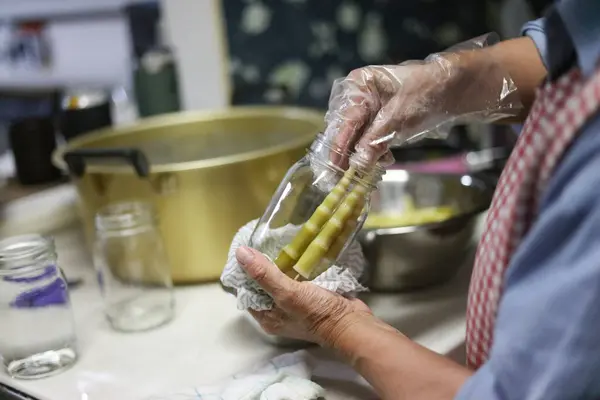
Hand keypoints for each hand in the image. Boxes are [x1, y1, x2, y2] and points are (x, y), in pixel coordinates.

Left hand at [236, 246, 370, 345]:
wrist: (351, 322)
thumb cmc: (316, 312)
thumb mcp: (287, 293)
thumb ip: (264, 274)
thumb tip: (240, 253)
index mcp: (267, 316)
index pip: (247, 292)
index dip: (244, 273)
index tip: (244, 250)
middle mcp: (278, 312)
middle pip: (264, 285)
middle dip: (263, 266)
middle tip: (261, 242)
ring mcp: (295, 304)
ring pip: (281, 280)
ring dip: (280, 265)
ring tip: (276, 243)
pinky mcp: (311, 296)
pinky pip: (297, 279)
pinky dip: (296, 267)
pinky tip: (296, 253)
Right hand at [325, 36, 520, 165]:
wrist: (458, 87)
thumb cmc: (428, 92)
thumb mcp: (399, 117)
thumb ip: (375, 141)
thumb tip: (356, 165)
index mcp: (359, 84)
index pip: (343, 120)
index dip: (338, 146)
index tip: (333, 168)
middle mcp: (358, 95)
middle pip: (345, 130)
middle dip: (349, 153)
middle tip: (345, 177)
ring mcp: (369, 108)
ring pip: (357, 138)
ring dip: (364, 155)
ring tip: (373, 167)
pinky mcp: (380, 120)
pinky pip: (369, 140)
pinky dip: (375, 152)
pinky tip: (386, 158)